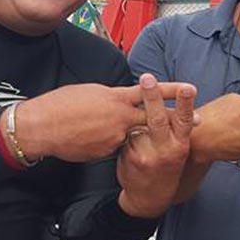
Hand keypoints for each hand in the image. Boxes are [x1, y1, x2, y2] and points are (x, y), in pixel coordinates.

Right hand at [9, 81, 194, 162]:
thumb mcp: (91, 93)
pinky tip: (85, 138)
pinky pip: (112, 146)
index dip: (170, 90)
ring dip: (118, 132)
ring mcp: (115, 136)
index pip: (148, 92)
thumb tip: (121, 99)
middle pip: (153, 118)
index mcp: (115, 98)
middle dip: (174, 119)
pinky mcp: (107, 151)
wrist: (41, 127)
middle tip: (198, 119)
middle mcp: (120, 117)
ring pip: (127, 135)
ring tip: (92, 127)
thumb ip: (112, 97)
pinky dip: (103, 142)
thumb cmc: (60, 106)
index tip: (189, 88)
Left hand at [116, 74, 197, 217]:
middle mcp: (166, 150)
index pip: (184, 120)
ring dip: (137, 125)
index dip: (186, 103)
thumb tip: (177, 103)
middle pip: (157, 118)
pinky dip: (127, 136)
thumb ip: (176, 130)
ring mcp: (146, 154)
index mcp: (181, 145)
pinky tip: (133, 149)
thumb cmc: (167, 167)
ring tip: (143, 141)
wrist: (149, 198)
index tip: (187, 88)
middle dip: (152, 96)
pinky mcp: (130, 158)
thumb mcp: (178, 150)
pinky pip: (126, 136)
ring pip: (139, 126)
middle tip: (147, 78)